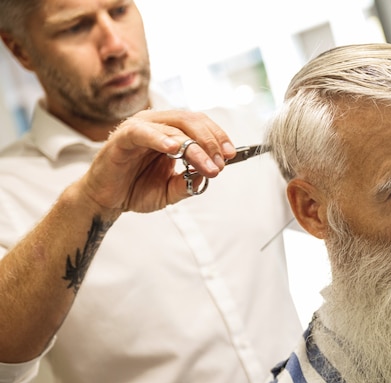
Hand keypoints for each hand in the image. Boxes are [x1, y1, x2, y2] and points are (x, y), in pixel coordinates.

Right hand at [78, 109, 237, 213]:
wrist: (106, 200)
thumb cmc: (136, 189)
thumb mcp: (170, 191)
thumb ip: (188, 183)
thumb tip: (207, 176)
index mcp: (170, 131)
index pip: (200, 123)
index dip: (218, 136)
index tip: (231, 155)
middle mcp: (156, 123)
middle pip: (191, 121)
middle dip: (211, 142)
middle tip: (219, 164)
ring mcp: (139, 128)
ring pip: (174, 127)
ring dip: (194, 147)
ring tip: (206, 165)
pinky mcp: (122, 137)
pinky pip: (144, 132)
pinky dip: (161, 138)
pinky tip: (175, 149)